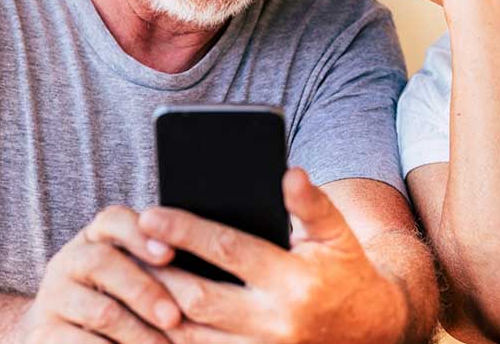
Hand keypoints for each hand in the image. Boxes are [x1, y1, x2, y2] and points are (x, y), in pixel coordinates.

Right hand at [17, 206, 181, 342]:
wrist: (62, 335)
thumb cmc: (118, 301)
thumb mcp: (135, 277)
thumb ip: (159, 267)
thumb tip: (201, 281)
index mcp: (95, 238)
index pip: (113, 220)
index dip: (139, 235)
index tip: (169, 255)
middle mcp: (70, 260)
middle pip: (103, 262)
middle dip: (144, 291)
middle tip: (174, 318)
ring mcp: (53, 297)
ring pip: (100, 310)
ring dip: (137, 332)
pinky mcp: (42, 332)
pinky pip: (77, 342)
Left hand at [137, 168, 407, 343]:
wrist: (372, 333)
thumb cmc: (346, 272)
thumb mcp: (337, 234)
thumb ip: (311, 203)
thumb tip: (288, 171)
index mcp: (295, 282)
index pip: (229, 251)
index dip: (186, 232)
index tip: (149, 216)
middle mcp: (277, 324)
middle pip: (200, 299)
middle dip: (158, 274)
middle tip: (127, 252)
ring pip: (191, 338)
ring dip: (156, 312)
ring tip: (128, 284)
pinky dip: (171, 343)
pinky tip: (149, 322)